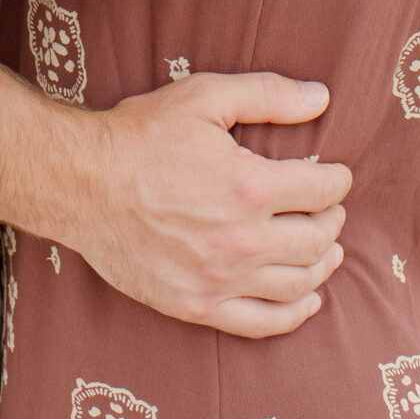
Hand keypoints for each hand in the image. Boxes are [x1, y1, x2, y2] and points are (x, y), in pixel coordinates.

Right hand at [65, 72, 349, 339]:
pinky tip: (308, 299)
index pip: (321, 190)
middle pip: (316, 239)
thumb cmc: (141, 135)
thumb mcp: (204, 96)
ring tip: (328, 248)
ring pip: (297, 283)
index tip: (336, 174)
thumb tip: (321, 98)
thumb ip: (268, 95)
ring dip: (324, 264)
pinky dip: (294, 314)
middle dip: (333, 220)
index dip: (338, 180)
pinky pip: (261, 323)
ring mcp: (219, 280)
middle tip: (330, 207)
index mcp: (248, 186)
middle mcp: (241, 241)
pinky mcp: (197, 307)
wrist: (82, 184)